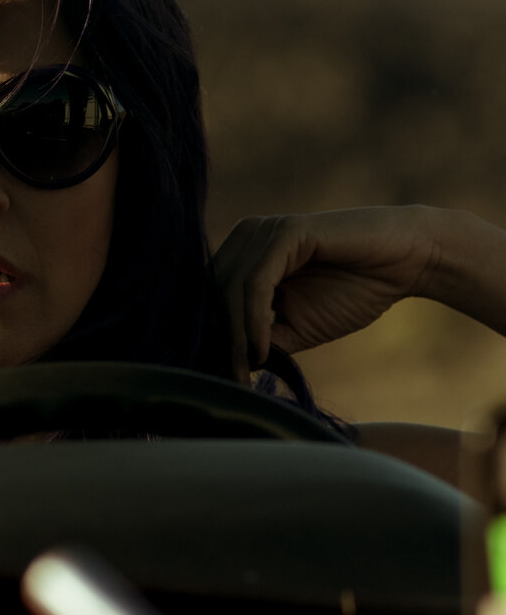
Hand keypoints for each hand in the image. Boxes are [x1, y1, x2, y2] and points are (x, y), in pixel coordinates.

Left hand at [212, 207, 443, 374]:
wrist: (406, 263)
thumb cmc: (353, 291)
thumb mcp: (297, 326)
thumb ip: (262, 339)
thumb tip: (225, 366)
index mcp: (243, 254)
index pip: (209, 297)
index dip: (210, 337)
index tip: (220, 380)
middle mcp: (246, 237)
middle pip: (211, 293)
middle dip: (217, 341)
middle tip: (229, 383)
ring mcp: (264, 231)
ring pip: (228, 289)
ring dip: (233, 337)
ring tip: (243, 371)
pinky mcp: (286, 232)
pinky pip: (256, 282)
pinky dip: (253, 319)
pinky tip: (260, 349)